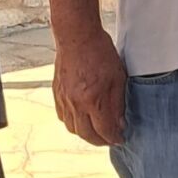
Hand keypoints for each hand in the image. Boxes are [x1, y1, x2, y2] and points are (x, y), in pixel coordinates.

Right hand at [53, 26, 126, 145]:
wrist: (77, 36)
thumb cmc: (100, 52)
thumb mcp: (118, 77)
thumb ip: (118, 103)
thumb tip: (119, 123)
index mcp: (93, 99)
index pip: (104, 130)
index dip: (114, 138)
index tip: (120, 139)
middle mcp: (76, 103)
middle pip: (86, 135)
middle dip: (100, 141)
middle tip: (110, 139)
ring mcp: (64, 99)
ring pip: (73, 128)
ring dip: (85, 134)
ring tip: (96, 131)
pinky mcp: (57, 93)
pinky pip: (63, 117)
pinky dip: (73, 123)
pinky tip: (81, 119)